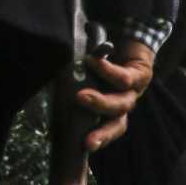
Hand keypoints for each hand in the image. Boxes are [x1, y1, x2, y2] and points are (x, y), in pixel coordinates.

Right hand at [78, 38, 156, 152]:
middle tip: (85, 140)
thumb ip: (72, 87)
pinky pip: (124, 77)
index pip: (109, 130)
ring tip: (80, 97)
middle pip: (118, 123)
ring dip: (101, 103)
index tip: (84, 148)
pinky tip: (92, 62)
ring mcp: (135, 90)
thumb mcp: (85, 76)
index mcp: (113, 109)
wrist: (129, 36)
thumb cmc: (101, 59)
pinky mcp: (141, 74)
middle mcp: (125, 103)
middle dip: (102, 133)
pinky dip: (106, 71)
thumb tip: (44, 97)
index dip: (99, 139)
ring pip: (123, 104)